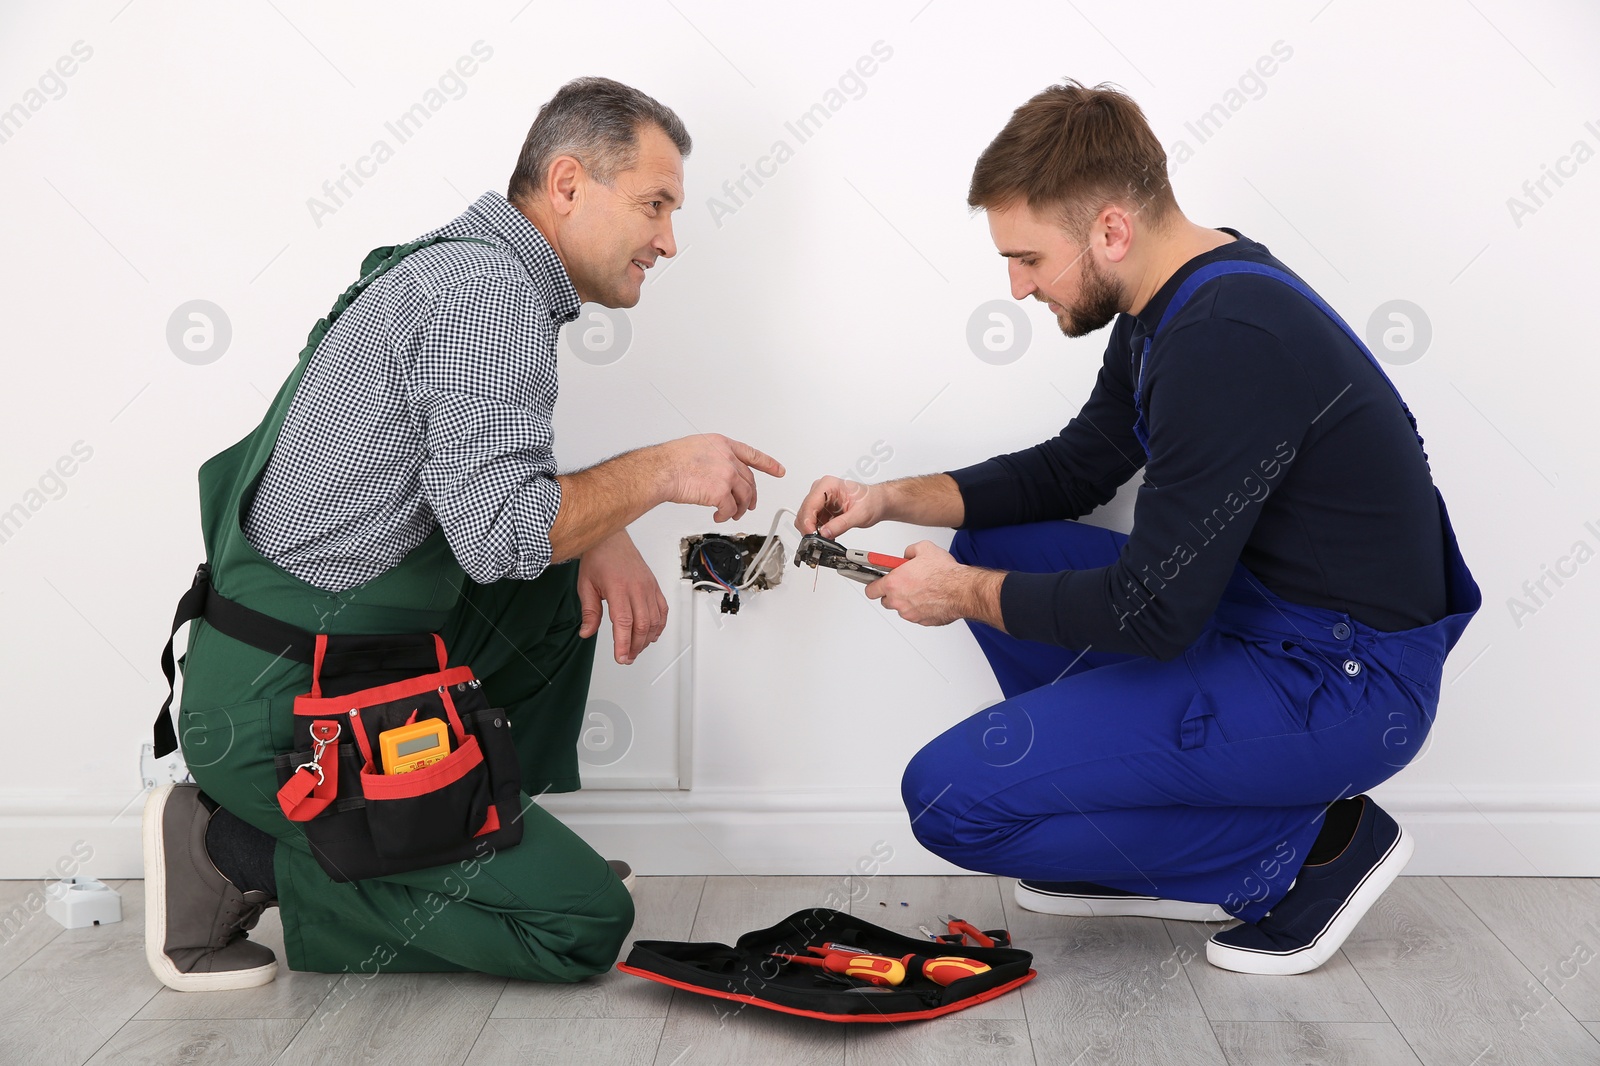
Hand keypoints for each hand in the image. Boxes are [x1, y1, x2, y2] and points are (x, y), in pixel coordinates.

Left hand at [577, 530, 667, 664]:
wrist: (611, 538)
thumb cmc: (598, 558)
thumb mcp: (586, 586)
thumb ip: (589, 612)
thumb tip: (587, 632)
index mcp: (618, 588)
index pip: (623, 622)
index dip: (623, 643)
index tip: (621, 657)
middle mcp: (637, 588)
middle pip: (642, 625)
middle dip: (635, 646)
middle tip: (626, 657)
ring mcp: (648, 587)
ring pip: (654, 620)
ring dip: (647, 639)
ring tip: (636, 649)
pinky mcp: (654, 586)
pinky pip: (662, 610)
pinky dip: (659, 626)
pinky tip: (651, 635)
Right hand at [657, 434, 784, 521]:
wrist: (661, 470)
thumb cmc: (670, 461)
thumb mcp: (696, 447)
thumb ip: (712, 457)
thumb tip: (714, 470)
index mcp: (722, 444)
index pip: (752, 454)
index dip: (768, 464)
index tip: (779, 470)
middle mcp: (728, 458)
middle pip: (749, 480)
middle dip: (751, 496)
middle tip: (749, 505)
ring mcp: (726, 474)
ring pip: (744, 497)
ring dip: (740, 509)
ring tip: (733, 515)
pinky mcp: (721, 492)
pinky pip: (730, 509)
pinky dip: (726, 516)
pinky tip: (719, 517)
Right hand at [795, 476, 885, 538]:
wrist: (878, 502)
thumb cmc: (872, 501)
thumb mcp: (860, 514)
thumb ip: (841, 524)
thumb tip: (825, 533)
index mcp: (828, 485)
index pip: (810, 504)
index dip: (807, 522)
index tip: (811, 535)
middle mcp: (821, 490)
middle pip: (805, 512)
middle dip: (809, 528)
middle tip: (817, 541)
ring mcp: (820, 500)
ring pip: (806, 518)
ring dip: (812, 530)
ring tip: (825, 538)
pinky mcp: (822, 509)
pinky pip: (812, 522)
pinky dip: (817, 531)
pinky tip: (827, 535)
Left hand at [865, 540, 1006, 628]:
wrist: (962, 590)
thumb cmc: (944, 573)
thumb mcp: (923, 549)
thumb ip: (909, 552)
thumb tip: (907, 555)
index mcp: (894, 583)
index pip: (871, 590)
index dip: (873, 585)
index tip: (875, 582)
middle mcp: (899, 601)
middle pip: (886, 600)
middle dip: (892, 592)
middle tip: (903, 583)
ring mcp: (910, 613)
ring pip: (902, 608)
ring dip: (907, 600)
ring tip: (921, 589)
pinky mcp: (922, 621)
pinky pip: (916, 615)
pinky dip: (920, 608)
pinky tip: (930, 598)